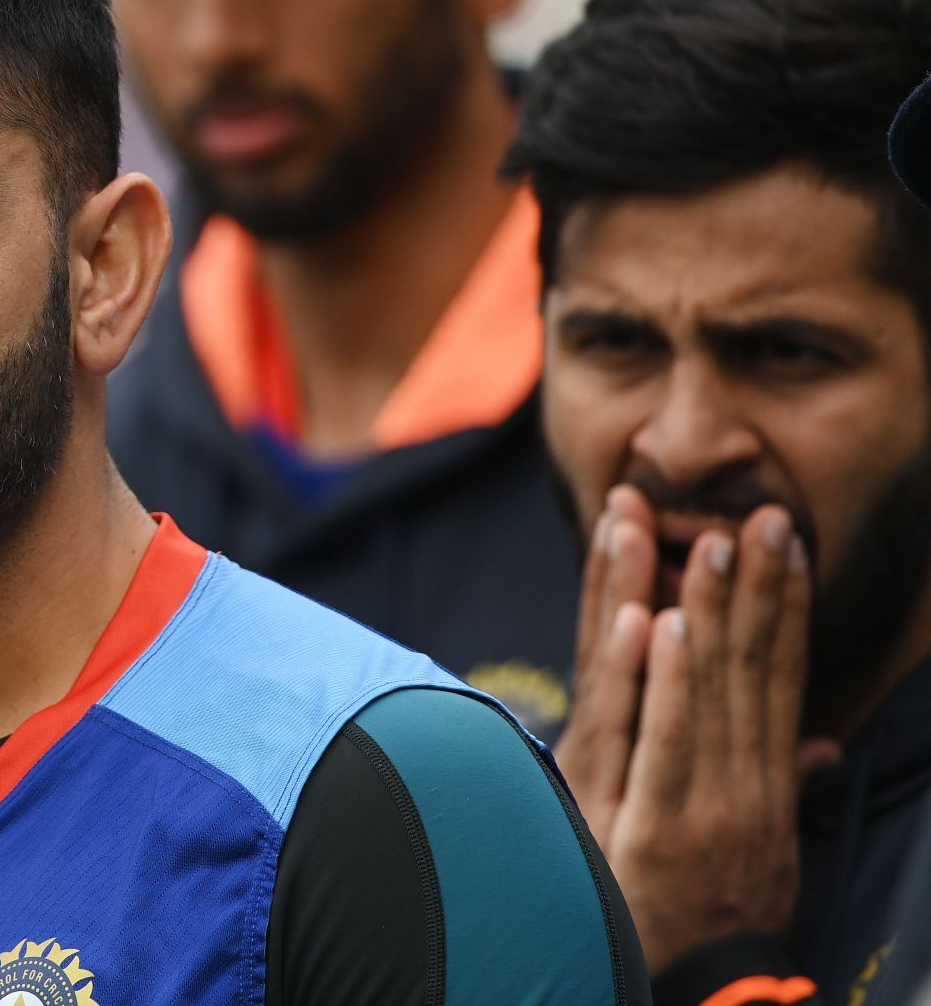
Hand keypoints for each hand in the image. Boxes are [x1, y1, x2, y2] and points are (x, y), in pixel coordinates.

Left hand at [556, 498, 839, 971]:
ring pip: (709, 691)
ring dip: (711, 612)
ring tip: (714, 543)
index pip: (778, 679)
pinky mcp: (659, 827)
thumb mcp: (748, 847)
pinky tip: (659, 622)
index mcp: (763, 786)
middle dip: (757, 590)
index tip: (785, 543)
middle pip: (753, 672)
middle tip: (761, 514)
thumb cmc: (703, 918)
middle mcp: (746, 790)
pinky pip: (663, 741)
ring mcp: (707, 807)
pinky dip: (663, 679)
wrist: (695, 994)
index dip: (783, 608)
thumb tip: (813, 742)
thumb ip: (777, 785)